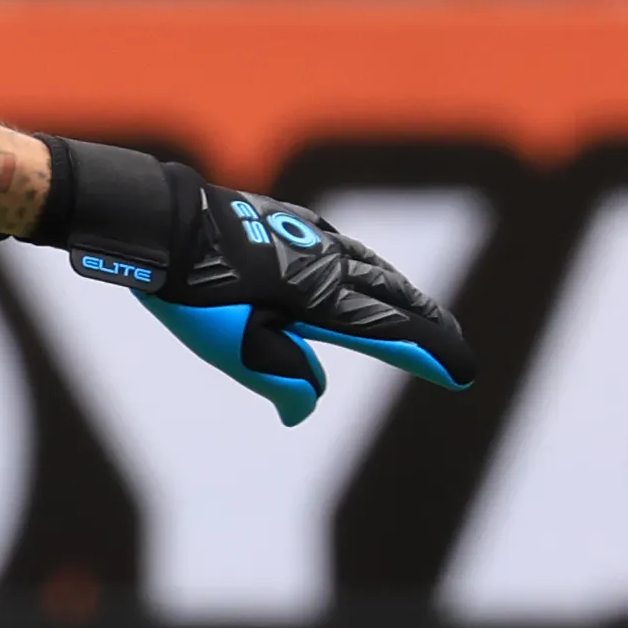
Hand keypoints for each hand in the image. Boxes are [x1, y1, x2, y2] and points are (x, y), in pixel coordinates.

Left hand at [40, 140, 476, 428]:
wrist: (164, 228)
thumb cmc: (197, 296)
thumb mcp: (237, 352)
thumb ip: (284, 380)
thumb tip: (306, 405)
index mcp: (324, 297)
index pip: (394, 331)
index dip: (431, 353)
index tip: (463, 373)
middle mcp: (330, 262)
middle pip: (394, 296)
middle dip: (427, 324)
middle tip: (453, 346)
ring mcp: (312, 236)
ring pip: (370, 268)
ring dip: (400, 293)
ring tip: (418, 312)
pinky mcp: (290, 222)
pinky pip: (343, 249)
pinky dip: (365, 268)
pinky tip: (360, 272)